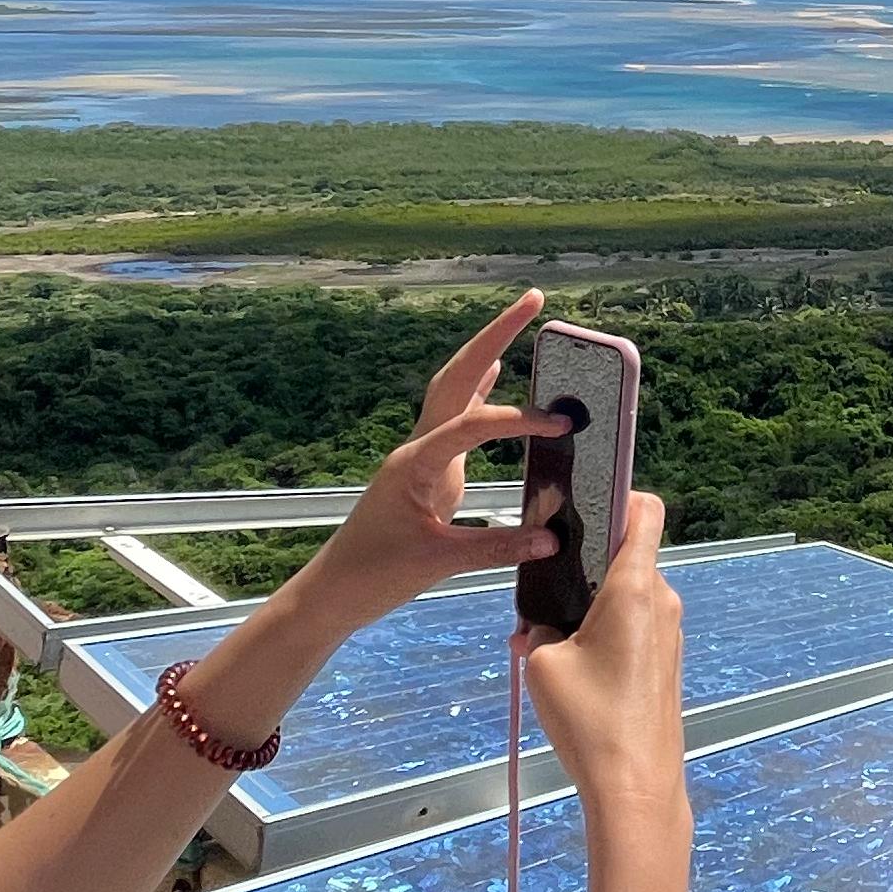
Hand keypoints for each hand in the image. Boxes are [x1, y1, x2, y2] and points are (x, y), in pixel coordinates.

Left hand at [308, 293, 566, 623]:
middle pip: (458, 376)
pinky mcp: (425, 469)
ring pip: (455, 390)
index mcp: (414, 463)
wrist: (332, 591)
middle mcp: (416, 448)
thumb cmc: (373, 575)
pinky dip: (479, 390)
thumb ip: (495, 548)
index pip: (472, 425)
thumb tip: (551, 539)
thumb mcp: (437, 564)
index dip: (517, 419)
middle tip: (532, 300)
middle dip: (495, 335)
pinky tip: (494, 370)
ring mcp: (419, 455)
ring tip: (520, 320)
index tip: (559, 423)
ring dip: (487, 353)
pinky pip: (456, 416)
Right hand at [521, 491, 687, 829]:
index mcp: (636, 587)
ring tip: (549, 634)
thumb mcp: (542, 664)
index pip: (645, 511)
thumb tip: (536, 627)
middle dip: (586, 560)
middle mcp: (662, 602)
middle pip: (628, 555)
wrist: (635, 785)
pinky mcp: (665, 663)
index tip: (585, 498)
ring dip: (591, 603)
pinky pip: (634, 627)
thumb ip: (537, 629)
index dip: (618, 494)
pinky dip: (603, 631)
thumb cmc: (592, 720)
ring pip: (627, 595)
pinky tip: (570, 664)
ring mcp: (668, 634)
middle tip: (544, 580)